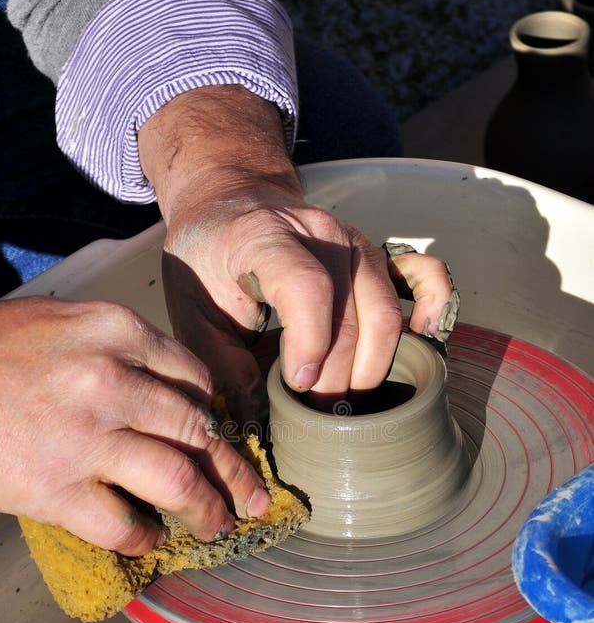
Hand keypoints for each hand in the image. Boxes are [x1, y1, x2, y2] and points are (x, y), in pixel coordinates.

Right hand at [0, 298, 269, 553]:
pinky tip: (152, 540)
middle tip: (253, 496)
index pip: (194, 378)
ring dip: (208, 509)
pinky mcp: (57, 489)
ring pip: (178, 481)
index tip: (223, 436)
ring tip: (220, 525)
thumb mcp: (62, 322)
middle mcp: (113, 381)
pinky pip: (123, 524)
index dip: (216, 414)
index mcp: (116, 332)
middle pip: (199, 431)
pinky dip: (145, 537)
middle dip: (234, 471)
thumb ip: (118, 347)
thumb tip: (166, 389)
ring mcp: (88, 437)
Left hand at [139, 87, 455, 415]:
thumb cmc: (208, 258)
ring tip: (344, 400)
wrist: (232, 204)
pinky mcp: (376, 255)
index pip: (306, 286)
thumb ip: (218, 362)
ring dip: (370, 365)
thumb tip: (253, 417)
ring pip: (385, 311)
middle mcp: (322, 233)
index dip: (311, 343)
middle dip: (336, 376)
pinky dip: (430, 310)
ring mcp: (356, 242)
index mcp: (267, 237)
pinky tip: (414, 343)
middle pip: (350, 314)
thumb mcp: (191, 309)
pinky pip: (423, 275)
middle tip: (314, 414)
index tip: (299, 385)